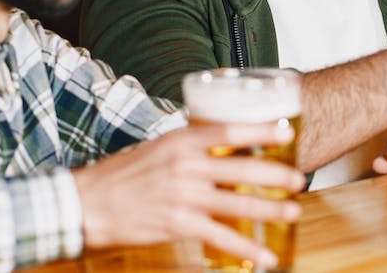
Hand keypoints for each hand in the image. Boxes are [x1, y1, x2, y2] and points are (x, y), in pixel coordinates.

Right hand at [72, 122, 304, 268]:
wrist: (86, 205)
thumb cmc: (120, 177)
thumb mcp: (156, 149)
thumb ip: (187, 149)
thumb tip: (219, 149)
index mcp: (180, 141)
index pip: (229, 131)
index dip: (261, 132)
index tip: (287, 132)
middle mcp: (185, 166)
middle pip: (243, 169)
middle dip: (277, 175)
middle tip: (300, 178)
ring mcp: (183, 196)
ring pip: (238, 202)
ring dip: (271, 210)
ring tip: (293, 211)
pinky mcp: (179, 225)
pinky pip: (221, 237)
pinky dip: (247, 248)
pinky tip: (265, 255)